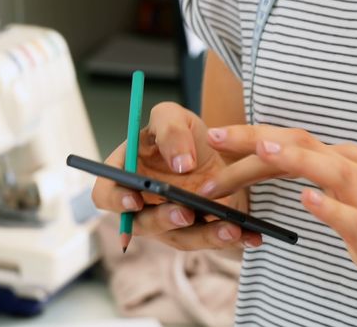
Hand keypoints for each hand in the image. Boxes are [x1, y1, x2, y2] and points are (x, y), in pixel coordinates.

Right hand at [91, 102, 262, 250]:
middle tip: (185, 212)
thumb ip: (170, 130)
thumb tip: (179, 163)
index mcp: (125, 175)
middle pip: (141, 224)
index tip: (136, 198)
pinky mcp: (197, 233)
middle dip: (164, 221)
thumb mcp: (173, 116)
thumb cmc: (182, 133)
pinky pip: (211, 241)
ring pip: (181, 238)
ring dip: (205, 236)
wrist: (217, 148)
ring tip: (230, 228)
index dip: (116, 200)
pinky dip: (233, 239)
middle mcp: (142, 206)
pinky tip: (251, 235)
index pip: (105, 195)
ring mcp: (169, 224)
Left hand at [199, 125, 356, 303]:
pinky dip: (328, 207)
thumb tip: (279, 170)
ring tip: (259, 150)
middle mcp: (351, 171)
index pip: (287, 141)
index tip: (212, 135)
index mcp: (341, 162)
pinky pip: (350, 216)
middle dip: (252, 139)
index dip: (248, 137)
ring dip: (291, 158)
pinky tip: (307, 200)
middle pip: (297, 144)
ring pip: (325, 169)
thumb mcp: (352, 195)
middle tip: (212, 136)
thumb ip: (318, 179)